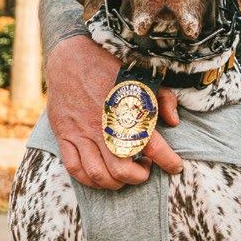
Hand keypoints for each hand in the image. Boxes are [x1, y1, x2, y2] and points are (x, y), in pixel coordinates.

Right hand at [45, 36, 182, 189]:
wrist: (72, 57)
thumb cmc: (110, 67)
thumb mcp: (143, 77)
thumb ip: (163, 99)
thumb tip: (174, 121)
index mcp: (126, 110)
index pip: (152, 145)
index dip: (168, 161)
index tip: (175, 167)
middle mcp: (104, 125)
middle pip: (122, 169)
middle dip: (139, 177)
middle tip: (146, 170)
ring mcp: (81, 132)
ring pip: (98, 174)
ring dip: (115, 183)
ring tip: (125, 175)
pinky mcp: (65, 135)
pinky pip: (74, 168)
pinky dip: (89, 180)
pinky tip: (101, 176)